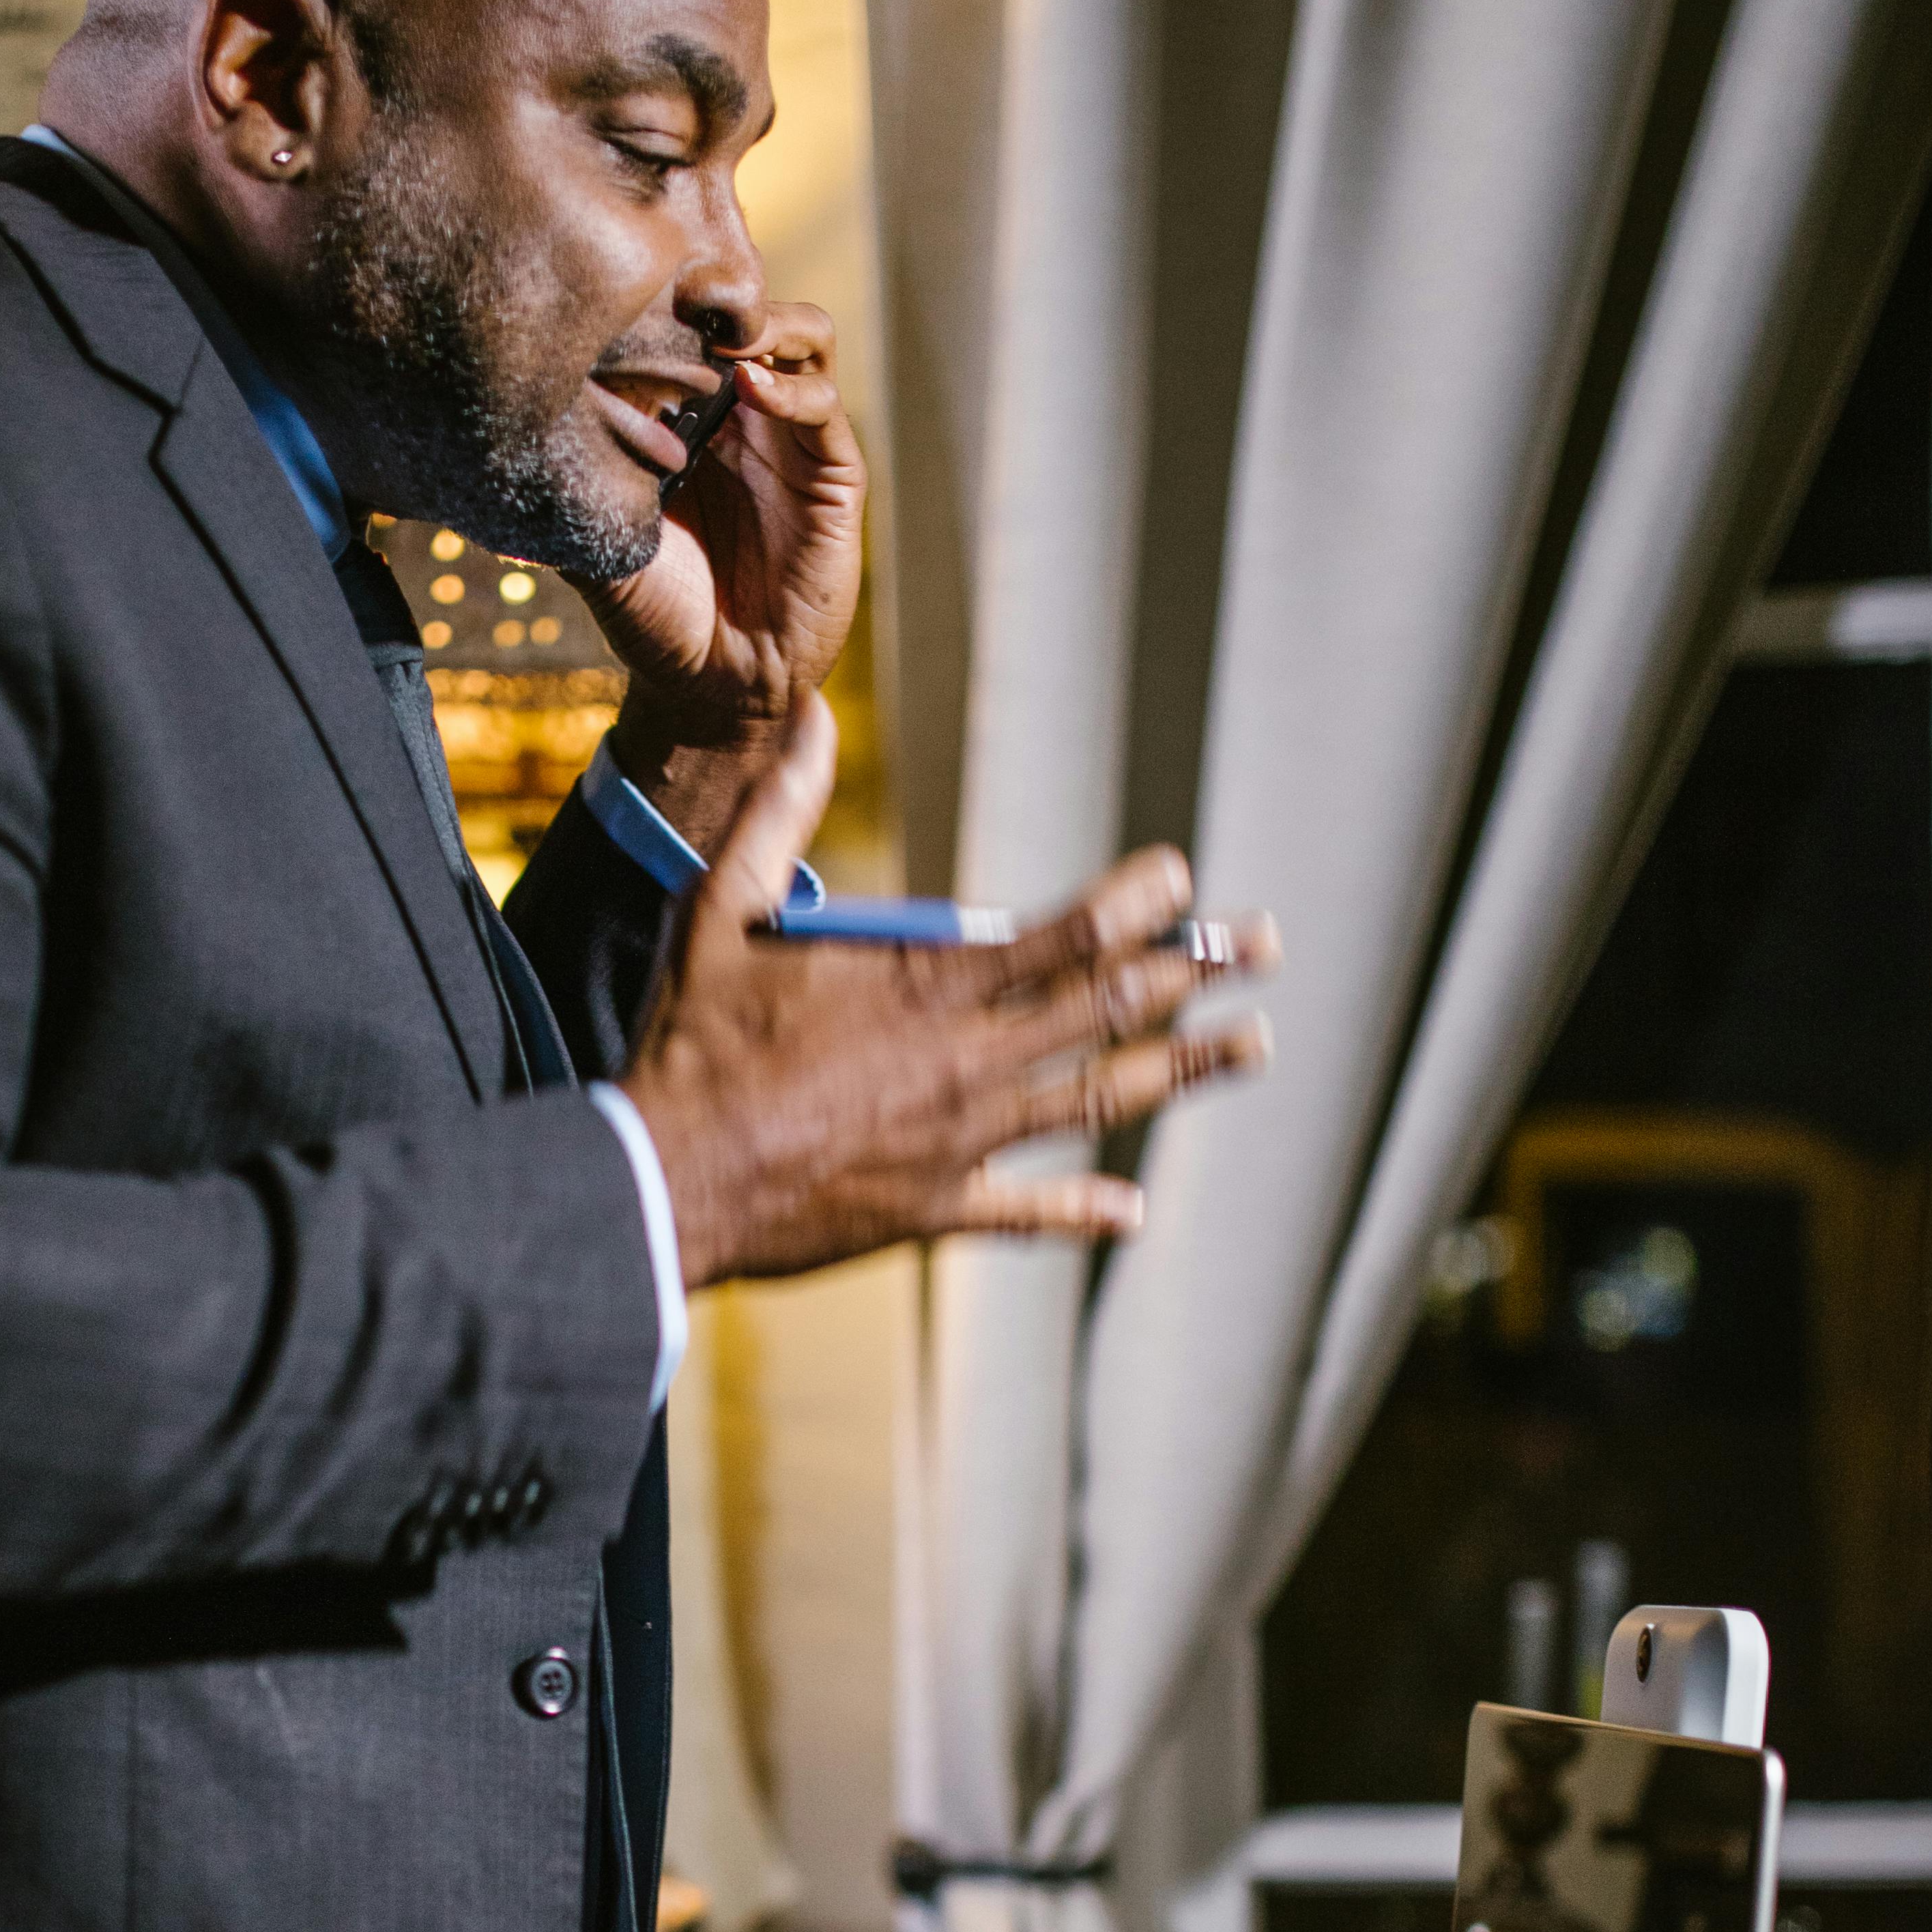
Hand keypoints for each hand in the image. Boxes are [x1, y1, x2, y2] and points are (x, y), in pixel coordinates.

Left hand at [582, 304, 863, 854]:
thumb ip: (569, 492)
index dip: (668, 299)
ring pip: (803, 336)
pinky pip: (823, 403)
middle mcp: (746, 418)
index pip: (691, 328)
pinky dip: (791, 384)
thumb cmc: (657, 620)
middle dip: (722, 291)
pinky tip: (750, 389)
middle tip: (682, 292)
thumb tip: (500, 441)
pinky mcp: (833, 474)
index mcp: (691, 420)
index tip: (627, 292)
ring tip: (723, 336)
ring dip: (766, 322)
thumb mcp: (598, 547)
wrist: (716, 690)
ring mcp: (793, 440)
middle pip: (752, 311)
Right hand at [621, 698, 1277, 1288]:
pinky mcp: (934, 1208)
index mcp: (925, 988)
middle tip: (1266, 946)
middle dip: (1196, 973)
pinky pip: (1027, 1212)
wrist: (666, 1180)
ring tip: (1254, 1046)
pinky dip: (1084, 1210)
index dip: (1136, 906)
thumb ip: (779, 815)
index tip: (1183, 878)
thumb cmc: (691, 1043)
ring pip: (1097, 1100)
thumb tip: (814, 719)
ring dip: (1185, 1071)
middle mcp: (965, 1063)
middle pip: (1107, 1011)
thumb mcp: (722, 911)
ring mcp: (960, 1141)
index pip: (1062, 937)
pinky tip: (1135, 1209)